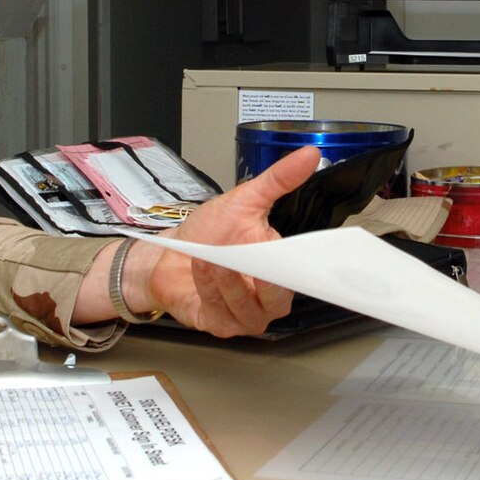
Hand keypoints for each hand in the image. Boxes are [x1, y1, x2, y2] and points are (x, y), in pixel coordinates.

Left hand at [129, 145, 322, 336]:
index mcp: (282, 270)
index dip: (300, 267)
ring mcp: (244, 316)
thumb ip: (279, 179)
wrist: (169, 254)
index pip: (301, 274)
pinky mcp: (220, 325)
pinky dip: (210, 289)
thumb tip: (310, 154)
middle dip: (263, 280)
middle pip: (278, 300)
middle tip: (250, 257)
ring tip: (213, 257)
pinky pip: (221, 313)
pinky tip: (201, 268)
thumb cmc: (209, 232)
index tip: (292, 253)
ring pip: (247, 308)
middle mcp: (268, 299)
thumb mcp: (244, 198)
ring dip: (229, 282)